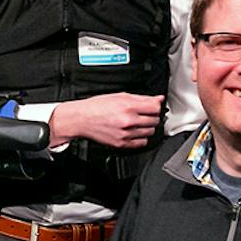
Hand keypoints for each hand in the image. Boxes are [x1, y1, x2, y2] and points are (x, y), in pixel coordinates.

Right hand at [49, 93, 163, 148]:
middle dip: (152, 116)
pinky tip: (134, 131)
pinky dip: (141, 137)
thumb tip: (158, 99)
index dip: (155, 107)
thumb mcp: (120, 96)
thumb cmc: (98, 106)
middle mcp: (128, 121)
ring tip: (138, 122)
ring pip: (150, 132)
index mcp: (129, 107)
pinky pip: (142, 143)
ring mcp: (126, 134)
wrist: (82, 119)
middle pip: (155, 120)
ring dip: (147, 127)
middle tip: (144, 114)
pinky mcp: (122, 144)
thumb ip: (142, 98)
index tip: (152, 107)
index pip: (156, 108)